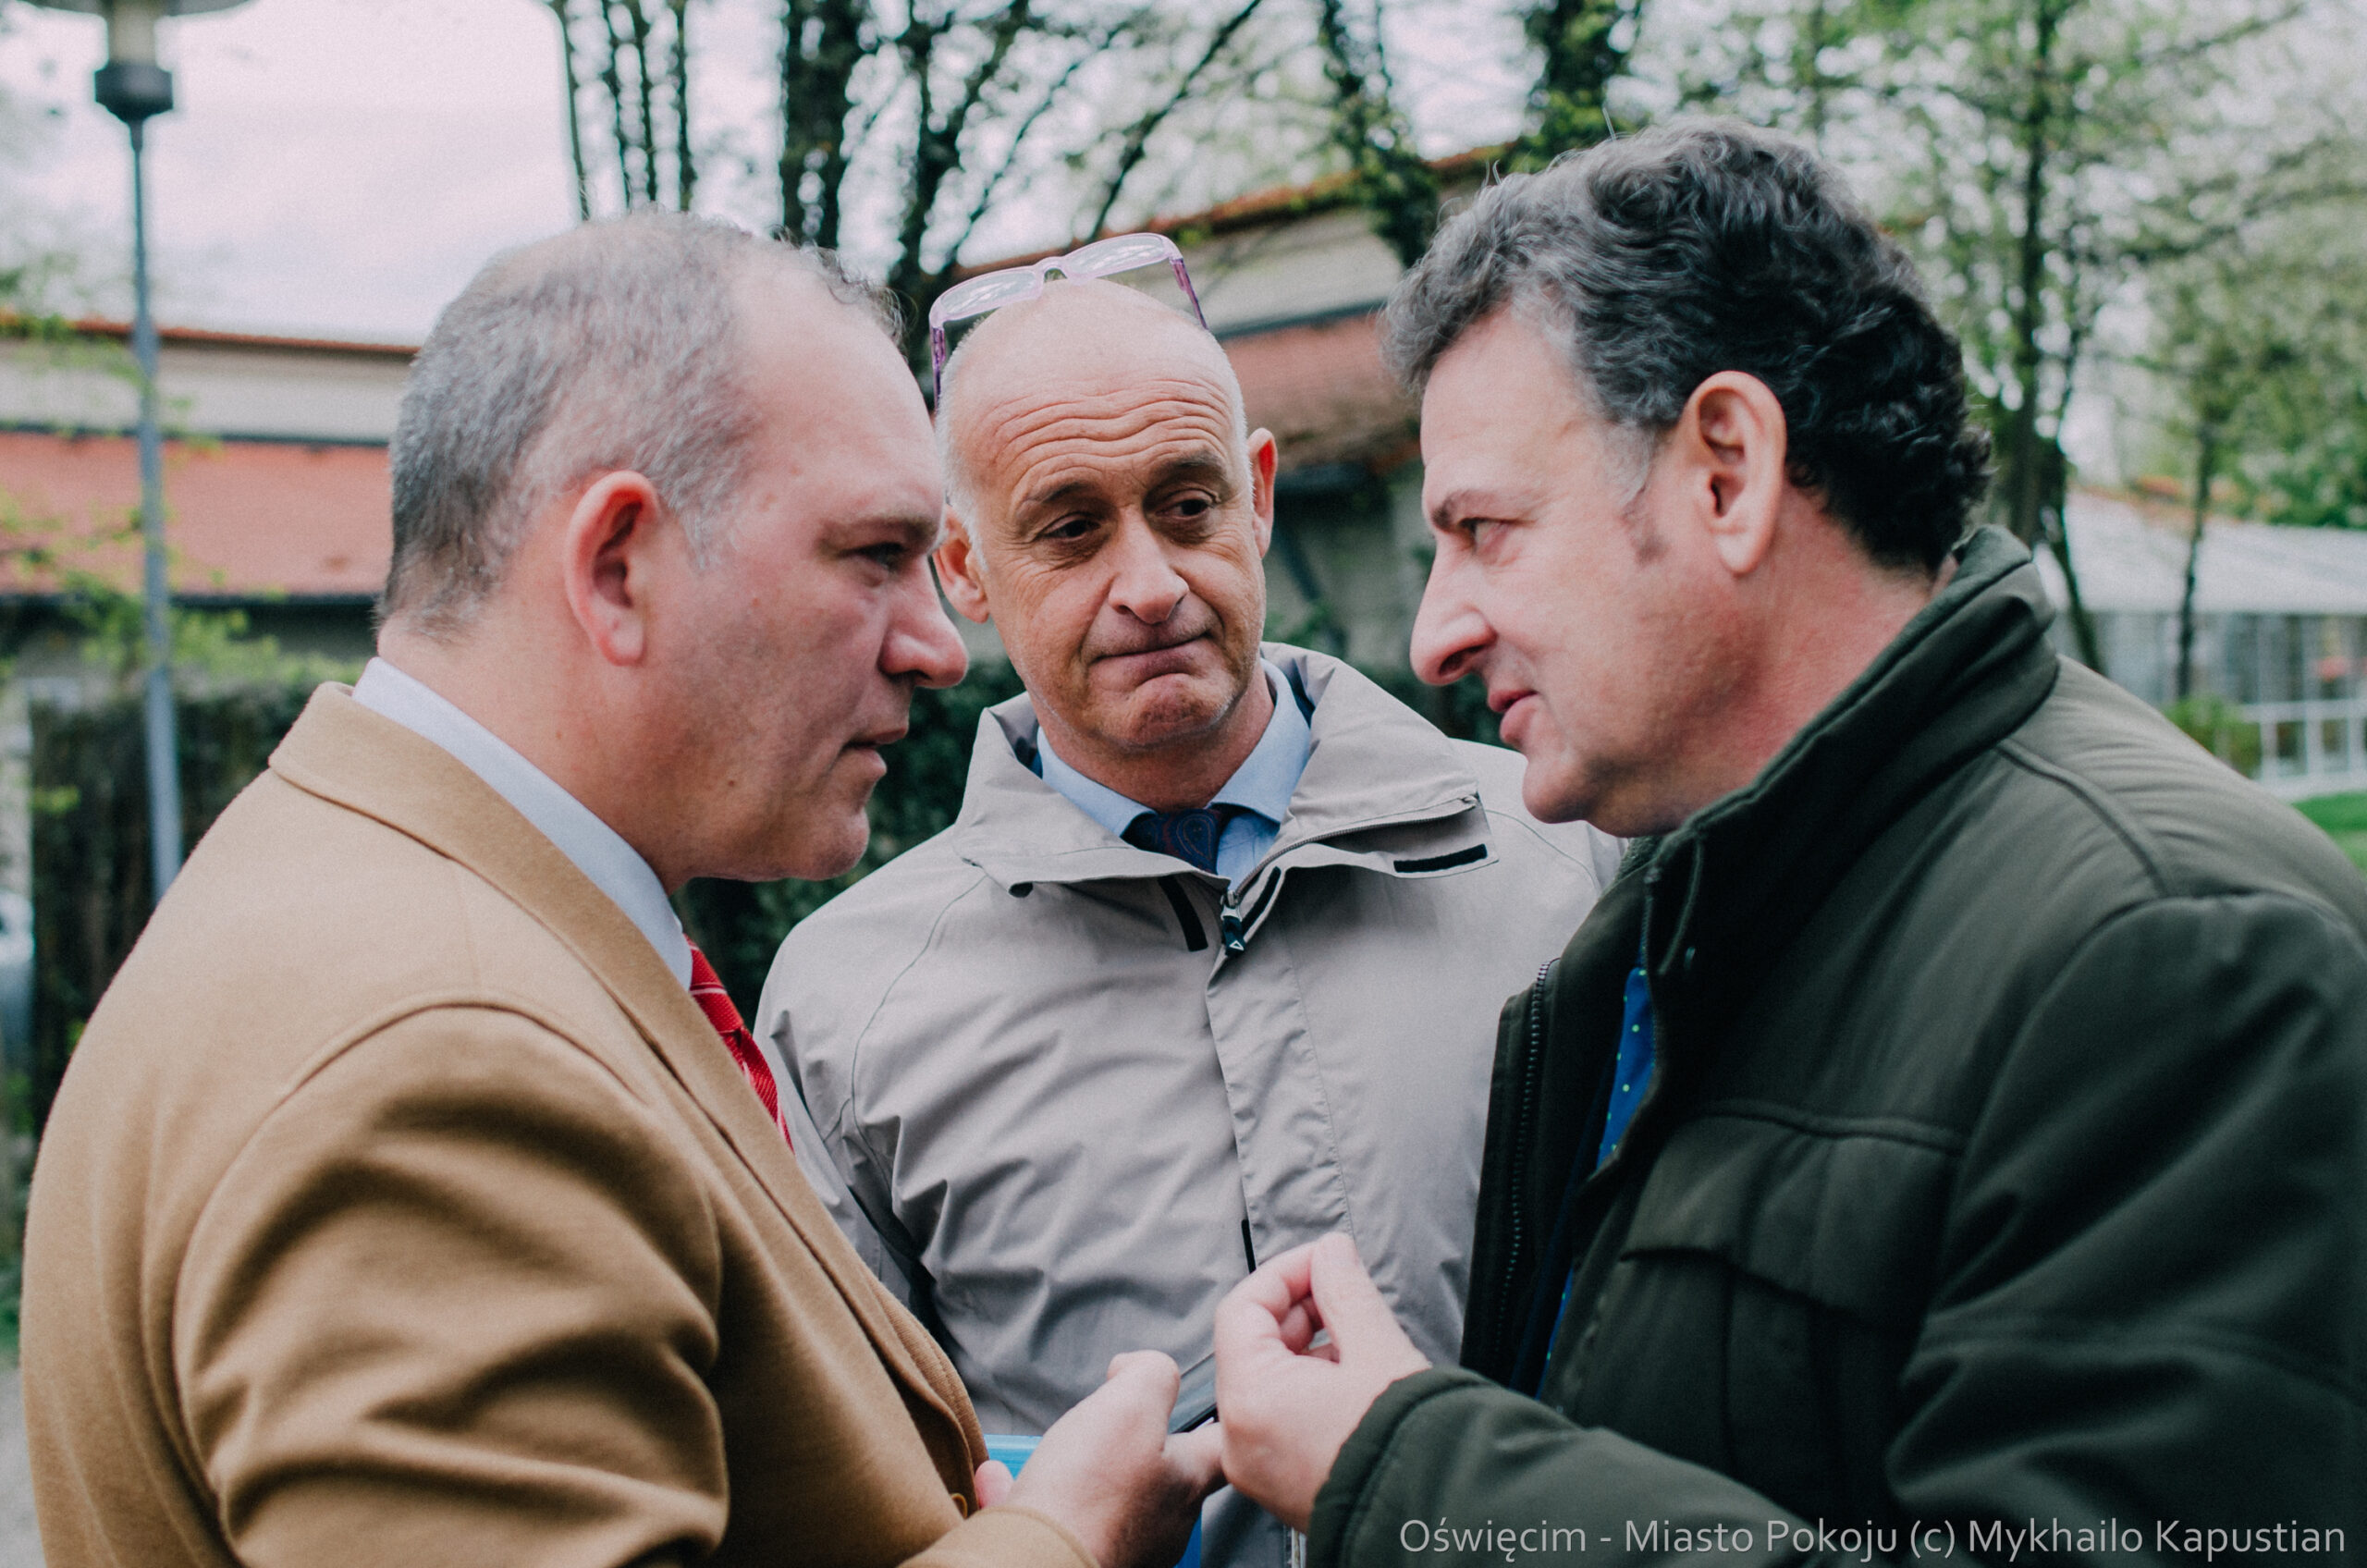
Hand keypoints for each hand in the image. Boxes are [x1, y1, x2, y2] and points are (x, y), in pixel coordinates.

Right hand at [1004, 1351, 1226, 1567]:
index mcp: (1185, 1483)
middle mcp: (1160, 1522)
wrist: (1035, 1563)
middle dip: (1133, 1444)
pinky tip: (999, 1478)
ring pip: (1104, 1497)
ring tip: (1049, 1452)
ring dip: (1074, 1470)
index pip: (1220, 1445)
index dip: (1213, 1416)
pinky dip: (1026, 1495)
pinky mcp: (1076, 1558)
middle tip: (1108, 1423)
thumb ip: (1151, 1375)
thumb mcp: (1131, 1405)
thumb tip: (1141, 1366)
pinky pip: (1051, 1518)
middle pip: (1160, 1473)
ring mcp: (1120, 1545)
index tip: (1202, 1403)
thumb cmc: (1086, 1497)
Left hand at [1213, 1233, 1431, 1531]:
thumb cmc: (1409, 1446)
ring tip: (1360, 1341)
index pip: (1242, 1308)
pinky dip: (1307, 1387)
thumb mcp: (1378, 1347)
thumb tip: (1331, 1254)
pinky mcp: (1280, 1484)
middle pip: (1250, 1345)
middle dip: (1300, 1310)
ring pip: (1266, 1381)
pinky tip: (1353, 1379)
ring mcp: (1258, 1468)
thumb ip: (1346, 1289)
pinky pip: (1278, 1418)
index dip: (1286, 1272)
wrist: (1441, 1514)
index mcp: (1251, 1402)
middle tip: (1345, 1290)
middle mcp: (1240, 1441)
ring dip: (1308, 1347)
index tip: (1324, 1259)